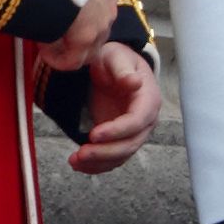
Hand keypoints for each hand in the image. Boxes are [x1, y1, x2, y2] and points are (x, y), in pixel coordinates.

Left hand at [40, 0, 118, 71]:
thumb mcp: (37, 23)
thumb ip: (48, 38)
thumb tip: (48, 40)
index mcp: (87, 36)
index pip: (75, 62)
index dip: (57, 61)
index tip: (42, 51)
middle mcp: (104, 20)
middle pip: (93, 44)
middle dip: (75, 45)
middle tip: (54, 36)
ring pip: (101, 22)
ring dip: (86, 24)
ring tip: (66, 14)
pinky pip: (103, 1)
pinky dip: (92, 4)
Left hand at [66, 42, 160, 173]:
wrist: (112, 67)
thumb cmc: (115, 60)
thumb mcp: (116, 57)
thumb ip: (123, 70)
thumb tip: (135, 83)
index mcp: (148, 99)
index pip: (137, 121)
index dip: (117, 131)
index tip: (93, 134)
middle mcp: (146, 120)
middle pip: (130, 143)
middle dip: (105, 152)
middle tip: (80, 153)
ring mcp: (134, 132)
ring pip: (121, 155)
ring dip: (99, 162)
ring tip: (74, 160)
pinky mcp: (121, 139)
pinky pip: (113, 158)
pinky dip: (97, 166)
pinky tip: (78, 165)